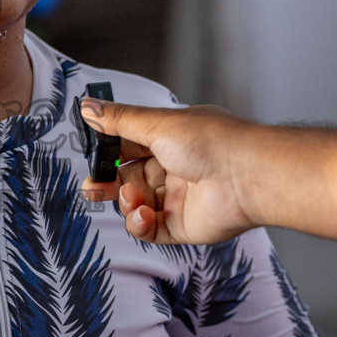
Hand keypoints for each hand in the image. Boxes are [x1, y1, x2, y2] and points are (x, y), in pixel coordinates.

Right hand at [78, 101, 258, 245]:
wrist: (248, 176)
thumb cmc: (211, 141)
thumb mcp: (157, 124)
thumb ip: (119, 120)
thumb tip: (87, 106)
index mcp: (170, 139)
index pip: (131, 146)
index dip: (110, 152)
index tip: (92, 156)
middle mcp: (174, 168)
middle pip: (130, 178)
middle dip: (108, 184)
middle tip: (92, 188)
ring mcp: (178, 198)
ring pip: (137, 205)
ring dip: (126, 202)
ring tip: (131, 198)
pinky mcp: (182, 225)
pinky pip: (150, 230)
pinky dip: (140, 224)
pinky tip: (142, 215)